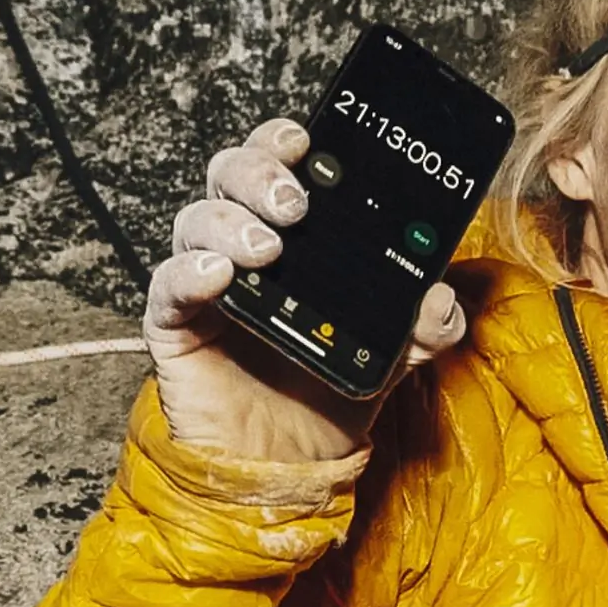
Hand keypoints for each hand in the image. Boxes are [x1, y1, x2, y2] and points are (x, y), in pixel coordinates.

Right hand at [145, 117, 467, 463]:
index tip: (308, 140)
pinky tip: (220, 277)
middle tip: (295, 202)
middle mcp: (244, 245)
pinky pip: (168, 283)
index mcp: (295, 237)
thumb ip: (425, 327)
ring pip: (197, 218)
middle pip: (230, 173)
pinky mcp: (175, 323)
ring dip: (230, 222)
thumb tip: (439, 300)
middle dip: (259, 171)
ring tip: (268, 251)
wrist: (287, 466)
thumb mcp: (392, 355)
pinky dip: (190, 271)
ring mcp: (206, 282)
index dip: (285, 141)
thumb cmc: (327, 395)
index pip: (280, 164)